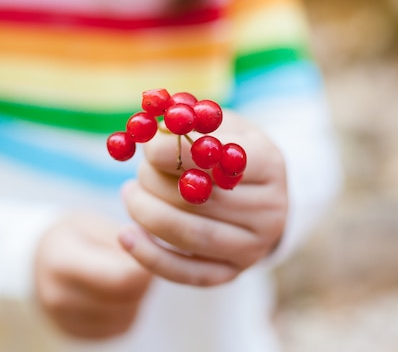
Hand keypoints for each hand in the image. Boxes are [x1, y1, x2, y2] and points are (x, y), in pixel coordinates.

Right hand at [35, 214, 151, 338]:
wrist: (42, 260)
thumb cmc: (74, 235)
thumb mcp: (94, 223)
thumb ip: (124, 238)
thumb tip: (153, 251)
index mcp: (60, 260)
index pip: (121, 278)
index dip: (144, 265)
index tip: (146, 249)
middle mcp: (58, 296)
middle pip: (126, 297)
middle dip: (143, 278)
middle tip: (137, 258)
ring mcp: (65, 320)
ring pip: (128, 314)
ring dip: (138, 295)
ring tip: (125, 272)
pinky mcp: (77, 334)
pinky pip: (122, 327)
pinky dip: (128, 308)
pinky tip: (116, 289)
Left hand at [119, 111, 287, 285]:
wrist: (256, 196)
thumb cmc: (226, 152)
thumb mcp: (219, 127)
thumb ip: (189, 122)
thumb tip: (149, 129)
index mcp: (270, 165)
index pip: (223, 160)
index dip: (180, 153)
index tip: (148, 148)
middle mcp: (270, 211)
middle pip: (203, 200)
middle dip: (156, 184)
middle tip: (137, 173)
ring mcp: (253, 248)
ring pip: (190, 237)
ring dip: (147, 215)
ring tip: (130, 194)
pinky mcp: (231, 274)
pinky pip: (184, 272)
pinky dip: (149, 255)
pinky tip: (126, 235)